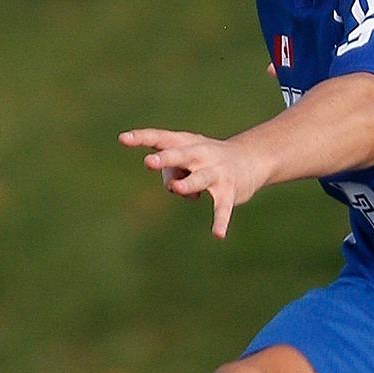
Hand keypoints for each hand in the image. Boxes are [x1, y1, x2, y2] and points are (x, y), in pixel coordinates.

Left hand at [119, 126, 264, 239]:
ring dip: (188, 184)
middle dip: (165, 159)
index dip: (142, 138)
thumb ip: (171, 171)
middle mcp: (200, 155)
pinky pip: (222, 208)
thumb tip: (174, 187)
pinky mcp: (229, 191)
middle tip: (148, 162)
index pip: (161, 138)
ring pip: (200, 179)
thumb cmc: (205, 159)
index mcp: (186, 143)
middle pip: (180, 155)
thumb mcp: (186, 159)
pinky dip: (220, 221)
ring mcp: (215, 172)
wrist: (250, 158)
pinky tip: (218, 234)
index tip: (123, 139)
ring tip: (177, 189)